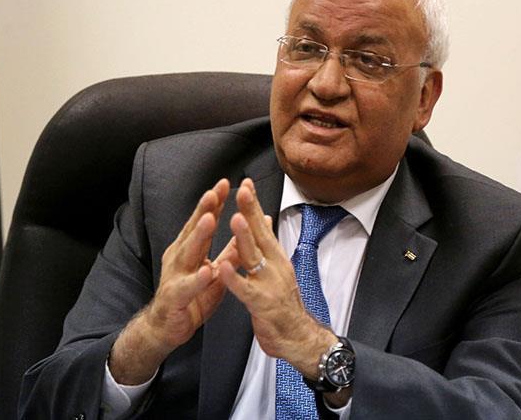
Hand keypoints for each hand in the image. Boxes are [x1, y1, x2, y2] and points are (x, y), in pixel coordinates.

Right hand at [109, 178, 234, 383]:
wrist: (168, 326)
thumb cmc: (193, 296)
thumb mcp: (216, 272)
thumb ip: (231, 253)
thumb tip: (249, 232)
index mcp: (190, 249)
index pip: (203, 221)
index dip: (214, 203)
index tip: (225, 183)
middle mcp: (179, 257)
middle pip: (193, 230)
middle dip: (204, 210)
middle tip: (214, 192)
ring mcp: (174, 276)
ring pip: (188, 252)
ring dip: (199, 235)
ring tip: (210, 219)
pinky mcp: (175, 297)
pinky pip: (187, 287)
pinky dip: (196, 279)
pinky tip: (206, 271)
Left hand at [218, 178, 337, 377]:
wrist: (297, 337)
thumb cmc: (283, 303)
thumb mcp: (277, 268)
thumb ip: (269, 244)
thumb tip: (265, 219)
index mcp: (275, 257)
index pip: (262, 225)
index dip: (253, 204)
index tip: (245, 183)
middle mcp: (274, 266)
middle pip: (260, 234)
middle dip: (250, 211)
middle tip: (242, 190)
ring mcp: (269, 284)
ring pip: (254, 257)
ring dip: (244, 238)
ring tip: (234, 219)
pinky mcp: (262, 304)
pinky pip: (245, 289)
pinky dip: (234, 278)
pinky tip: (222, 267)